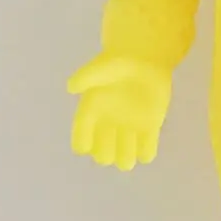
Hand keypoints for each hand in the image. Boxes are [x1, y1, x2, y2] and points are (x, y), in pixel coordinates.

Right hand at [67, 53, 170, 170]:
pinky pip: (147, 152)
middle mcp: (108, 129)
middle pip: (103, 156)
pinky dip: (147, 151)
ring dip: (127, 157)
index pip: (81, 140)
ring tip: (132, 139)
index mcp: (92, 116)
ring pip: (125, 160)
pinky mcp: (149, 130)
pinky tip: (147, 137)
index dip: (83, 143)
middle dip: (107, 152)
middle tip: (115, 134)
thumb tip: (71, 87)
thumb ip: (88, 75)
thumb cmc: (118, 64)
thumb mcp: (101, 66)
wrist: (144, 59)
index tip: (89, 138)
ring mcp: (129, 132)